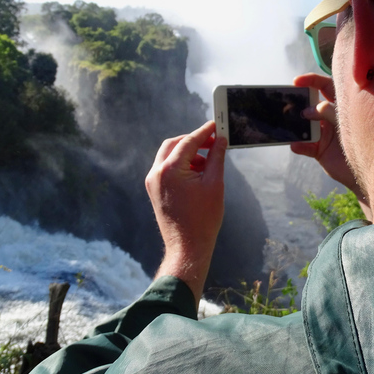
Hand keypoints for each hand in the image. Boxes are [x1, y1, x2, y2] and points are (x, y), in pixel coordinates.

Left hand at [145, 121, 226, 304]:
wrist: (187, 247)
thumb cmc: (203, 219)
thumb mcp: (214, 184)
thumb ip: (216, 157)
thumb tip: (221, 140)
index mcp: (170, 170)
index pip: (188, 141)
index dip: (204, 132)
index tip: (216, 126)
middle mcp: (156, 173)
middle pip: (174, 144)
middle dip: (193, 141)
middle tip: (212, 142)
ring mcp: (152, 182)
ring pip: (168, 155)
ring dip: (187, 153)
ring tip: (207, 162)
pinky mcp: (154, 190)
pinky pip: (166, 168)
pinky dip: (180, 165)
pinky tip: (197, 173)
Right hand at [290, 73, 359, 192]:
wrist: (370, 169)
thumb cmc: (366, 140)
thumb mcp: (349, 121)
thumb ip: (329, 112)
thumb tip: (308, 110)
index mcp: (340, 105)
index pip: (325, 86)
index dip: (311, 80)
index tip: (297, 82)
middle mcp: (329, 117)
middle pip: (310, 105)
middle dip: (299, 102)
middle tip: (290, 102)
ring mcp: (323, 134)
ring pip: (305, 126)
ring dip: (297, 125)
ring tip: (290, 124)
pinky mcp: (319, 150)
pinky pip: (305, 147)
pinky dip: (299, 146)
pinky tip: (296, 145)